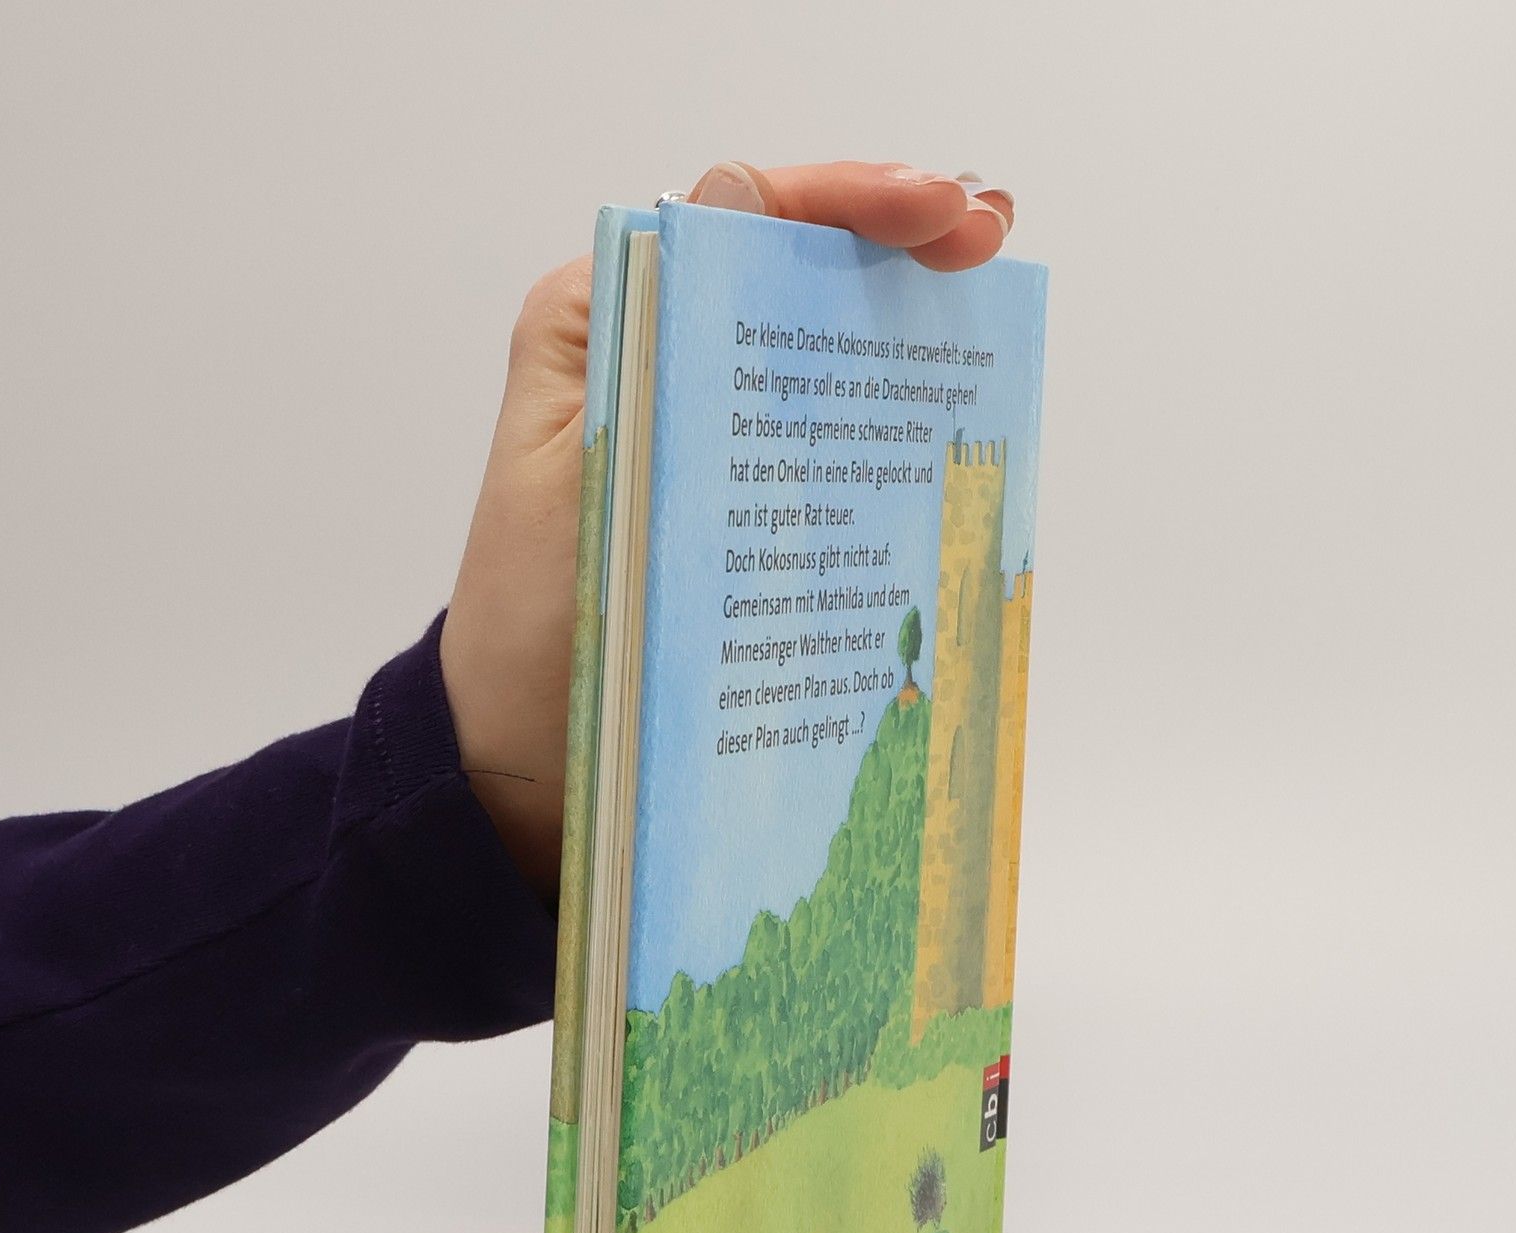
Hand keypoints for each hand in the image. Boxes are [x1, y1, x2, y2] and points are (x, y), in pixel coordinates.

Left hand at [440, 160, 1017, 901]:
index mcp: (607, 326)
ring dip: (903, 323)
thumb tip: (739, 188)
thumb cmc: (534, 630)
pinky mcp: (734, 506)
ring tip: (984, 305)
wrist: (527, 760)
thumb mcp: (583, 470)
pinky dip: (882, 424)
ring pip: (817, 350)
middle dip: (896, 241)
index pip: (743, 218)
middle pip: (793, 270)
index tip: (941, 211)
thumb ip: (651, 335)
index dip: (851, 198)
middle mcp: (659, 363)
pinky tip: (943, 419)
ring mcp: (704, 435)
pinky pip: (818, 442)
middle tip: (988, 236)